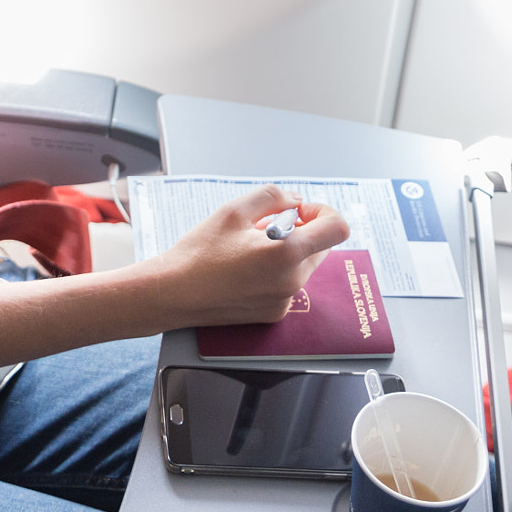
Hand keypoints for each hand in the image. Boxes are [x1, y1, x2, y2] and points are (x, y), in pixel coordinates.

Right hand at [148, 185, 349, 326]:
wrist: (174, 294)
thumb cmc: (200, 251)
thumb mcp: (233, 210)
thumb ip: (273, 197)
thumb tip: (296, 201)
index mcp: (287, 253)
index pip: (337, 229)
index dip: (323, 212)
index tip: (298, 212)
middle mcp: (293, 281)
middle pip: (320, 246)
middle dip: (300, 230)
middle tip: (262, 227)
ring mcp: (285, 301)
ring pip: (303, 265)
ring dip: (286, 250)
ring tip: (248, 248)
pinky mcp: (274, 313)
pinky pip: (288, 284)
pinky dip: (275, 271)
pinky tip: (244, 269)